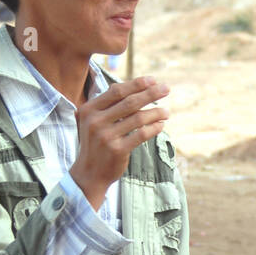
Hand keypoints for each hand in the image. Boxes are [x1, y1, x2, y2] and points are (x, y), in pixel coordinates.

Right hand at [70, 75, 170, 209]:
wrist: (88, 174)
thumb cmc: (96, 144)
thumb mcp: (94, 122)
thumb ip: (109, 106)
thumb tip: (137, 88)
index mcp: (89, 110)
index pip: (116, 91)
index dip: (136, 84)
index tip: (153, 80)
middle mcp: (96, 121)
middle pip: (129, 102)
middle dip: (151, 94)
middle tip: (166, 89)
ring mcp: (106, 136)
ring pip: (138, 118)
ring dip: (156, 113)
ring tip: (166, 112)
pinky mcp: (117, 150)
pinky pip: (141, 135)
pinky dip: (154, 128)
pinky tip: (161, 125)